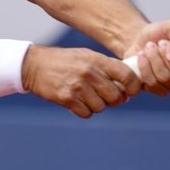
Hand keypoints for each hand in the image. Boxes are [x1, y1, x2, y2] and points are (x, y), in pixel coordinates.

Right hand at [21, 45, 140, 117]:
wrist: (35, 65)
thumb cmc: (65, 61)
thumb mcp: (86, 56)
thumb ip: (106, 69)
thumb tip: (127, 90)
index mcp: (96, 59)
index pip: (127, 75)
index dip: (134, 86)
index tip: (131, 91)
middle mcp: (89, 73)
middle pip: (116, 96)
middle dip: (115, 100)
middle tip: (107, 96)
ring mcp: (77, 86)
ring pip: (101, 107)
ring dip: (97, 105)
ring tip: (88, 96)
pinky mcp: (66, 98)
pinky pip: (86, 113)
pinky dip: (84, 110)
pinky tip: (77, 101)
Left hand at [122, 18, 169, 95]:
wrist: (140, 40)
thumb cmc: (161, 33)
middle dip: (165, 55)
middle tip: (158, 43)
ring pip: (164, 78)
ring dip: (153, 58)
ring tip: (148, 47)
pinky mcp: (157, 89)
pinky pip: (151, 83)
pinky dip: (144, 66)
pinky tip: (141, 56)